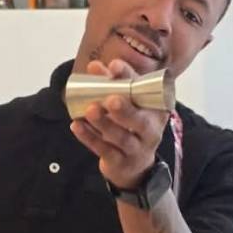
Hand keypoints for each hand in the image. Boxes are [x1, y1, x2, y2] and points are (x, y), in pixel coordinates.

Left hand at [69, 58, 169, 189]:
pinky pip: (105, 150)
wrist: (135, 167)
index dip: (129, 77)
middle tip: (111, 98)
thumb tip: (94, 66)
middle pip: (140, 121)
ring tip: (90, 110)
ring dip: (104, 123)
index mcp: (156, 109)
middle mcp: (151, 130)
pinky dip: (89, 138)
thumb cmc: (130, 126)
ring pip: (121, 137)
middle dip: (125, 109)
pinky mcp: (121, 163)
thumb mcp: (127, 105)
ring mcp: (137, 149)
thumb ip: (112, 85)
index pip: (145, 90)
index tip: (114, 65)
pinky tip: (76, 125)